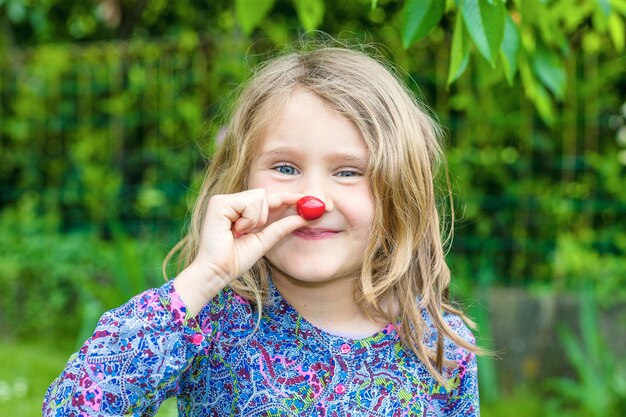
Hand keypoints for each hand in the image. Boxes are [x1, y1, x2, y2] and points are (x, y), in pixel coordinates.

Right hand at [174, 189, 306, 314]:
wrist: (217, 272)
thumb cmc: (235, 260)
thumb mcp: (264, 241)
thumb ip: (281, 227)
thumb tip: (303, 217)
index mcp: (238, 210)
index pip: (266, 198)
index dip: (286, 198)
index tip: (306, 199)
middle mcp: (229, 201)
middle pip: (263, 194)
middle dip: (263, 215)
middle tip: (250, 231)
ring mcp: (222, 200)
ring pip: (258, 196)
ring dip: (256, 219)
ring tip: (240, 233)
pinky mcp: (219, 203)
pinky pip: (249, 202)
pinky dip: (249, 219)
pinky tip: (235, 231)